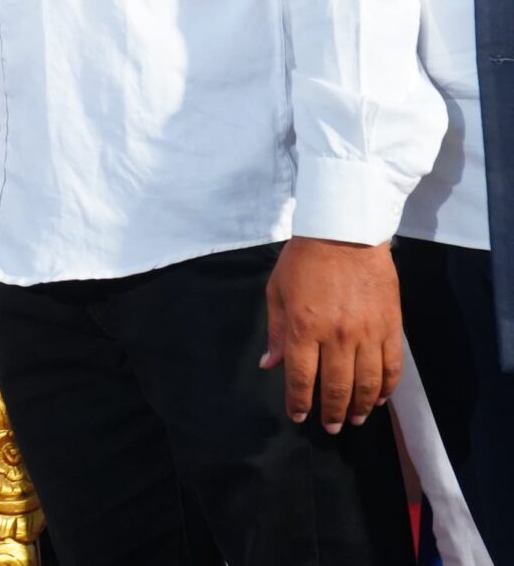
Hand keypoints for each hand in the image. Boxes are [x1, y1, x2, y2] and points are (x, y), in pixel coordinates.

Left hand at [262, 236, 402, 431]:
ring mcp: (367, 333)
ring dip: (361, 406)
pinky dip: (387, 387)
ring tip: (356, 419)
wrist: (345, 233)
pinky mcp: (390, 327)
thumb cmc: (303, 260)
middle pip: (337, 386)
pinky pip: (392, 366)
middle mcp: (336, 336)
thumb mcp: (277, 292)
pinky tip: (381, 399)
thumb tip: (270, 365)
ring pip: (367, 382)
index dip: (299, 402)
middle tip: (333, 427)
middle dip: (333, 412)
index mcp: (304, 327)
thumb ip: (277, 332)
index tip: (299, 416)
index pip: (301, 377)